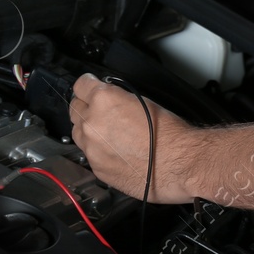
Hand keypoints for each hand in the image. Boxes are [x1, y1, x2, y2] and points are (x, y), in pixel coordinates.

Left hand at [69, 74, 197, 203]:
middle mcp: (92, 123)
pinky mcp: (96, 168)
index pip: (80, 85)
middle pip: (74, 109)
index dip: (88, 86)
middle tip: (102, 113)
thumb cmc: (168, 133)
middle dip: (86, 108)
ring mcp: (91, 148)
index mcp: (103, 100)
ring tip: (110, 135)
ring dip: (89, 131)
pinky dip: (98, 152)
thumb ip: (116, 98)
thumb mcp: (142, 101)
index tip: (90, 88)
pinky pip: (89, 155)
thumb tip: (108, 99)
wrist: (179, 163)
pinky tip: (117, 153)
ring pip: (78, 134)